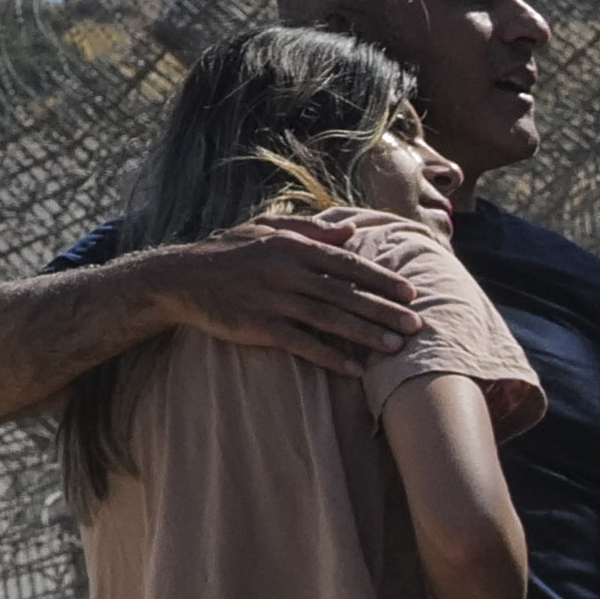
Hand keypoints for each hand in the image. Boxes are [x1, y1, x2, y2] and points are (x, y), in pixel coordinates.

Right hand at [129, 216, 446, 364]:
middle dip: (384, 310)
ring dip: (365, 334)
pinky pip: (302, 343)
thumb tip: (351, 229)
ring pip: (330, 319)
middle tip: (417, 325)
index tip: (410, 293)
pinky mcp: (260, 326)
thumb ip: (310, 229)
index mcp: (292, 246)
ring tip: (395, 348)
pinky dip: (330, 356)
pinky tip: (353, 369)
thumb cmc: (228, 252)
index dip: (381, 279)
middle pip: (345, 293)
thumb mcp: (266, 229)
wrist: (182, 278)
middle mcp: (287, 271)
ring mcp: (274, 300)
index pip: (347, 263)